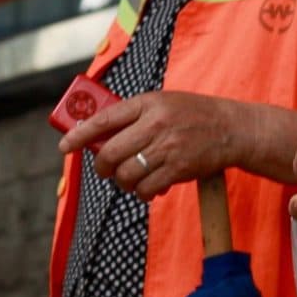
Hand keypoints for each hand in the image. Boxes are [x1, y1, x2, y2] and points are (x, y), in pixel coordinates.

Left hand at [59, 91, 243, 199]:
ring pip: (126, 174)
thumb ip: (133, 116)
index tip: (64, 146)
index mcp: (148, 103)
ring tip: (132, 179)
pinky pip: (146, 188)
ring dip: (124, 182)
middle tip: (106, 170)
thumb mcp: (162, 104)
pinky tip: (150, 187)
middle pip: (110, 153)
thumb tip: (99, 138)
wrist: (232, 129)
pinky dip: (143, 192)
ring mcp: (167, 147)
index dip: (79, 135)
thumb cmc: (193, 115)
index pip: (104, 119)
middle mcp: (155, 124)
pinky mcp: (178, 169)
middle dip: (103, 167)